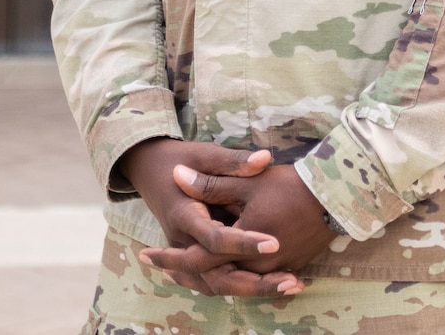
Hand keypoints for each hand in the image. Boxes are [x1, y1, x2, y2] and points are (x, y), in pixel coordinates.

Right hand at [117, 139, 302, 296]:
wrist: (152, 170)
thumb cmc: (182, 160)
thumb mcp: (207, 155)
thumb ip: (234, 162)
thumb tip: (264, 158)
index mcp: (184, 215)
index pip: (215, 238)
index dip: (244, 242)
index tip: (275, 244)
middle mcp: (182, 241)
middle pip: (215, 275)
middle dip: (254, 283)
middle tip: (291, 281)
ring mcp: (187, 252)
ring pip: (216, 284)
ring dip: (253, 289)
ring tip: (292, 286)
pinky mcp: (194, 256)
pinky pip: (216, 279)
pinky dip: (243, 285)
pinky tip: (277, 284)